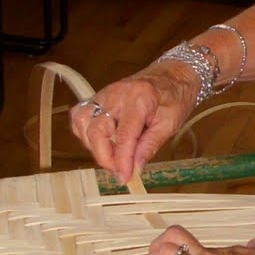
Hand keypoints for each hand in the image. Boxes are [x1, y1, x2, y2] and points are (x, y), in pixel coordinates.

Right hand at [69, 61, 201, 183]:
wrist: (170, 76)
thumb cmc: (174, 98)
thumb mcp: (170, 123)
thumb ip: (150, 145)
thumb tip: (136, 168)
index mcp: (139, 98)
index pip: (124, 135)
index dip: (121, 161)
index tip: (124, 178)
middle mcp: (116, 94)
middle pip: (97, 130)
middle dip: (104, 156)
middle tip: (120, 170)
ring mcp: (103, 94)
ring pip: (83, 123)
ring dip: (93, 145)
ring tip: (113, 154)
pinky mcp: (97, 97)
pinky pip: (80, 117)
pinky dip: (85, 133)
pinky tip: (102, 142)